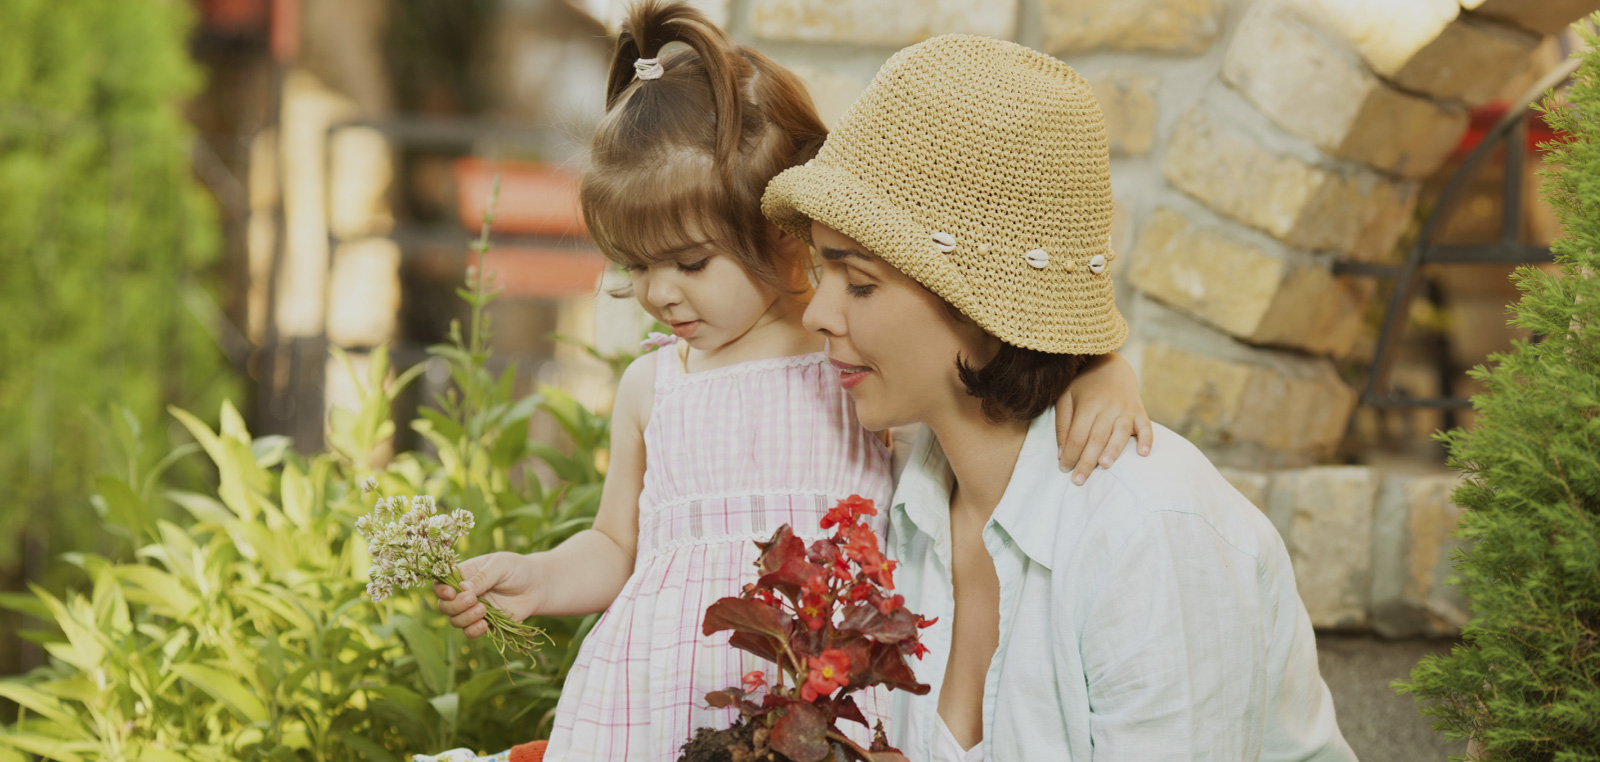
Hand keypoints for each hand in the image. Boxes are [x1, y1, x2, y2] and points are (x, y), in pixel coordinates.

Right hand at [433, 551, 539, 638]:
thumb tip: (462, 589)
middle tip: (475, 600)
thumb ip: (482, 576)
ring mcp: (472, 610)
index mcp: (464, 574)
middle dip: (455, 605)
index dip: (441, 590)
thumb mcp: (501, 565)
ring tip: (483, 610)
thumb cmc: (518, 569)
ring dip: (465, 618)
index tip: (451, 593)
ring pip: (455, 620)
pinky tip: (485, 625)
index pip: (441, 583)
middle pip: (444, 605)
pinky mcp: (484, 623)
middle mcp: (464, 593)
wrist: (537, 586)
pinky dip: (473, 630)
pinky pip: (470, 632)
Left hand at [1056, 353, 1152, 484]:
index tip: (1064, 469)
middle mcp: (1108, 407)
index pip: (1078, 435)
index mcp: (1088, 403)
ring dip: (1113, 451)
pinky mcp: (1139, 410)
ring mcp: (1126, 408)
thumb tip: (1063, 453)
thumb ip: (1063, 425)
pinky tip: (1143, 453)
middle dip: (1087, 461)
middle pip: (1097, 438)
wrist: (1110, 365)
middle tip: (1079, 480)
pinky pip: (1146, 426)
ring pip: (1120, 433)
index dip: (1071, 454)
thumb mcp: (1066, 398)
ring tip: (1105, 466)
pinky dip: (1146, 440)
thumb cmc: (1083, 385)